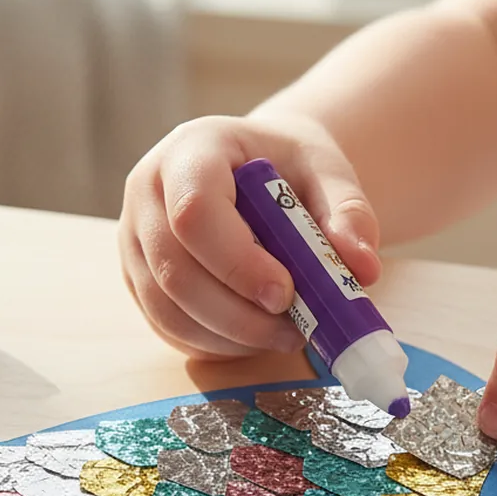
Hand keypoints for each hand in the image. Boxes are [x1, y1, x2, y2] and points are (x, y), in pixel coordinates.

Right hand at [120, 114, 381, 359]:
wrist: (258, 171)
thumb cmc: (289, 168)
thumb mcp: (327, 172)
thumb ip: (348, 213)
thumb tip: (362, 267)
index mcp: (191, 151)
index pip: (195, 211)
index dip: (237, 262)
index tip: (285, 293)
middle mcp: (147, 193)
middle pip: (174, 269)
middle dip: (237, 313)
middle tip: (295, 329)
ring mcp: (135, 239)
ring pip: (166, 308)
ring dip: (229, 336)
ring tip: (285, 335)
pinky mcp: (139, 279)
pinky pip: (168, 326)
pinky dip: (215, 344)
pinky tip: (256, 337)